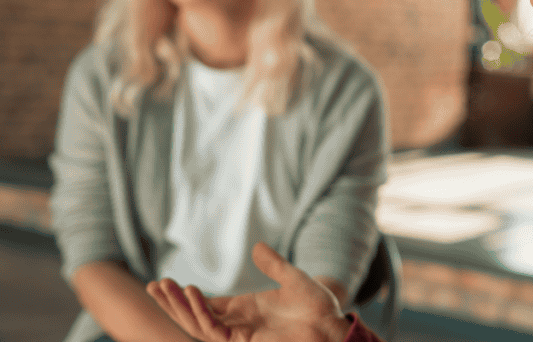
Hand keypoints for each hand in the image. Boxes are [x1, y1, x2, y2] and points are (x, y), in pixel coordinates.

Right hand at [146, 242, 350, 341]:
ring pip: (199, 324)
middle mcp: (238, 324)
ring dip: (181, 306)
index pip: (205, 305)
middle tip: (152, 285)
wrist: (332, 326)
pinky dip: (202, 313)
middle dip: (172, 303)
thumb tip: (257, 247)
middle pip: (195, 316)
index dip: (183, 297)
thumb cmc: (317, 306)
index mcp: (244, 310)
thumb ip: (273, 264)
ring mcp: (240, 334)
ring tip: (165, 286)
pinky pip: (215, 330)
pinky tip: (192, 294)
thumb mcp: (292, 278)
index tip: (162, 283)